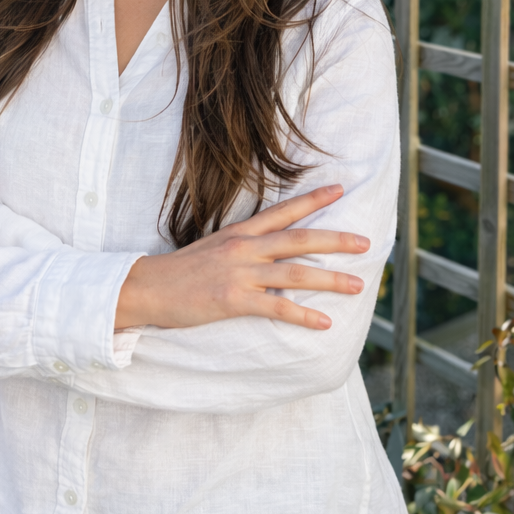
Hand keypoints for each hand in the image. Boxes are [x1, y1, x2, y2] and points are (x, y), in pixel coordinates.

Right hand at [115, 185, 368, 332]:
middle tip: (366, 242)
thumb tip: (269, 252)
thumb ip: (242, 248)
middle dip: (336, 240)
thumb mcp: (213, 249)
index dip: (313, 200)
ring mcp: (240, 273)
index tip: (339, 190)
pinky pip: (276, 307)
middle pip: (299, 239)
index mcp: (240, 233)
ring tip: (358, 285)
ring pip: (295, 272)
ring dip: (330, 279)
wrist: (147, 288)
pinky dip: (303, 314)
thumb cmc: (179, 272)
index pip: (283, 211)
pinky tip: (324, 322)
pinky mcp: (233, 300)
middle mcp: (244, 248)